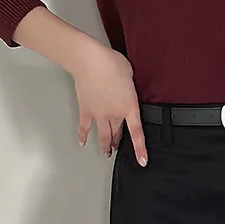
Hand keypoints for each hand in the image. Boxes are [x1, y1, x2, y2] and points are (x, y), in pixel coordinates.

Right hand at [72, 43, 147, 165]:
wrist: (90, 62)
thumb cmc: (111, 64)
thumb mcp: (130, 74)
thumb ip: (129, 86)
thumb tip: (125, 87)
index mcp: (129, 107)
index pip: (137, 133)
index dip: (140, 149)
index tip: (142, 161)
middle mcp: (114, 114)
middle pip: (117, 134)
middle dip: (118, 142)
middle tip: (118, 148)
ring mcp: (98, 114)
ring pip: (102, 135)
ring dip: (104, 146)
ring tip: (106, 153)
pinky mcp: (86, 110)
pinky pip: (84, 127)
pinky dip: (82, 136)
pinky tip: (82, 142)